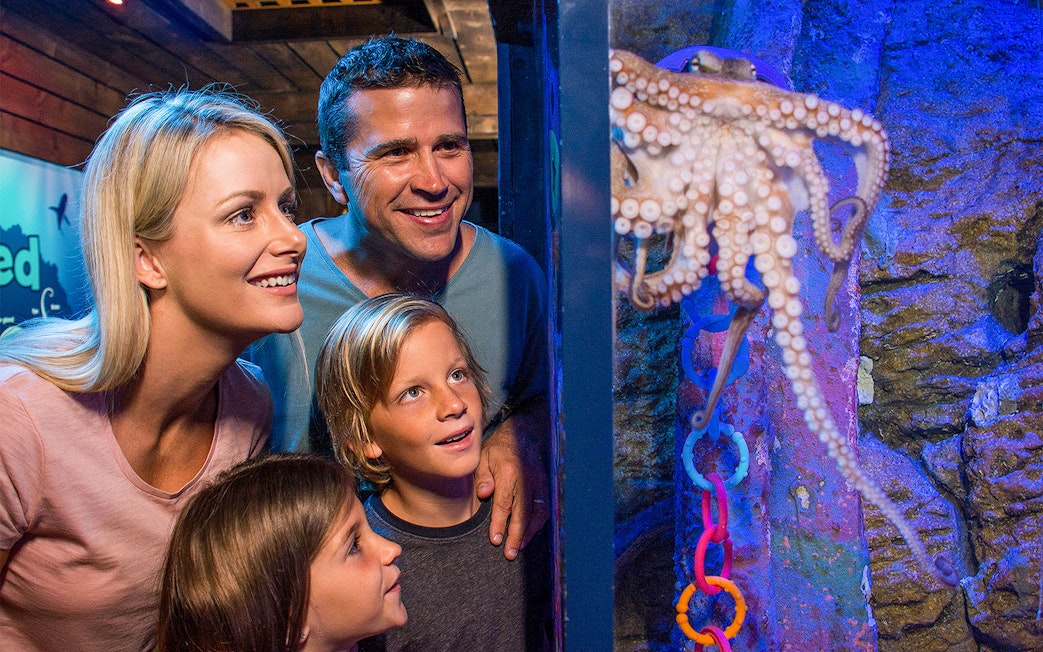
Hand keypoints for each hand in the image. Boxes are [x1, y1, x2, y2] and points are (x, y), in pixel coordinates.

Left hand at [475, 403, 549, 559]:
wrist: (523, 433)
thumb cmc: (499, 448)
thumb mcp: (483, 456)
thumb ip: (483, 476)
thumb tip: (484, 495)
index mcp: (510, 471)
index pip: (505, 502)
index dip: (500, 523)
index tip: (495, 539)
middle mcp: (528, 478)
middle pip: (524, 511)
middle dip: (517, 534)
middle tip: (509, 553)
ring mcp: (540, 482)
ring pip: (538, 512)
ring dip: (529, 532)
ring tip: (519, 547)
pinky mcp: (546, 486)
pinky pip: (545, 508)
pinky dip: (538, 524)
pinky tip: (529, 534)